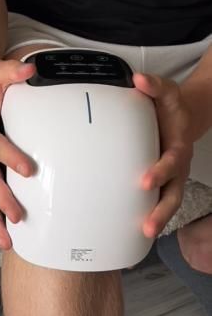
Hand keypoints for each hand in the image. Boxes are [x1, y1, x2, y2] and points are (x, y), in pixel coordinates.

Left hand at [133, 72, 193, 239]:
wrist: (183, 116)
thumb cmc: (170, 107)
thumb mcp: (165, 92)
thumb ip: (153, 86)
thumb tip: (139, 79)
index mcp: (177, 146)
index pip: (170, 162)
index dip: (160, 171)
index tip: (145, 180)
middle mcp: (177, 167)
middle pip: (173, 194)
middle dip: (161, 211)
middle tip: (147, 225)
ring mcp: (170, 178)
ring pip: (167, 204)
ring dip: (156, 220)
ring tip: (142, 235)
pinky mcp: (161, 183)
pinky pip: (156, 203)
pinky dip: (148, 217)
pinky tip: (132, 232)